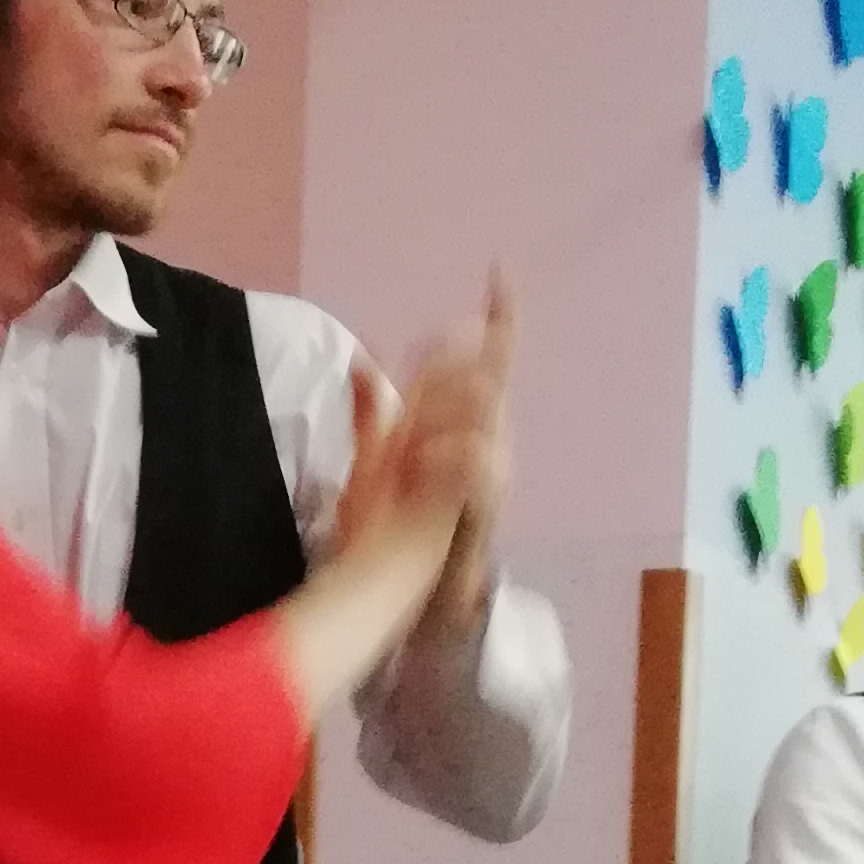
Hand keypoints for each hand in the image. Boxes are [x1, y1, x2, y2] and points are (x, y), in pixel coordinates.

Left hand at [336, 276, 514, 582]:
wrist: (396, 591)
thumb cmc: (386, 531)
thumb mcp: (371, 461)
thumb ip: (371, 412)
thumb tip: (362, 360)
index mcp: (455, 427)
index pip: (483, 360)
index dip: (498, 318)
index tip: (501, 272)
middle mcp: (482, 442)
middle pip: (487, 380)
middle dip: (444, 387)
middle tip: (406, 429)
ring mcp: (487, 471)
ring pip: (484, 411)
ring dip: (436, 427)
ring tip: (408, 463)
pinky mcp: (483, 501)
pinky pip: (478, 458)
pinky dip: (444, 457)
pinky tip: (419, 473)